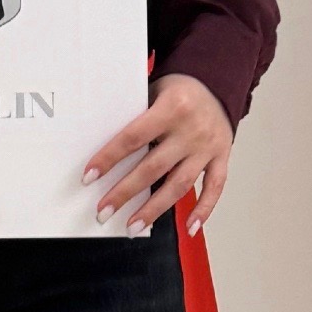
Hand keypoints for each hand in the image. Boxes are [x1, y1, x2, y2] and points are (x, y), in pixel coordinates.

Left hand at [83, 74, 232, 237]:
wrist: (217, 82)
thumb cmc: (178, 90)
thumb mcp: (153, 91)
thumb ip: (136, 117)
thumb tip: (105, 151)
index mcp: (171, 108)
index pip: (133, 138)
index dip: (109, 158)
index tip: (89, 177)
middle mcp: (191, 130)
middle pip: (153, 168)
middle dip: (125, 192)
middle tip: (103, 212)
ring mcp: (208, 146)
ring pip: (180, 184)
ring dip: (154, 209)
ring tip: (133, 227)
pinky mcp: (222, 157)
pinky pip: (215, 187)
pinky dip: (204, 210)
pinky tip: (189, 228)